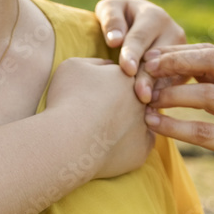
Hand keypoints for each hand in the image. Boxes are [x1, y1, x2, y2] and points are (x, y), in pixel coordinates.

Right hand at [46, 57, 153, 179]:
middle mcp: (142, 99)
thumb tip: (109, 66)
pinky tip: (106, 145)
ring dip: (123, 124)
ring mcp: (145, 125)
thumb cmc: (68, 99)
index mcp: (126, 76)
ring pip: (138, 121)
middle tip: (96, 112)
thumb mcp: (74, 66)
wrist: (69, 138)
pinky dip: (124, 145)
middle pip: (134, 98)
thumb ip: (97, 63)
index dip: (108, 84)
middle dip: (119, 104)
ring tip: (98, 130)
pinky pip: (138, 144)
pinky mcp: (142, 150)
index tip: (94, 93)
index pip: (124, 76)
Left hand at [95, 0, 186, 103]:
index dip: (133, 53)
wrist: (136, 23)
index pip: (141, 37)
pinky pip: (174, 85)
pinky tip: (153, 111)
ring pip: (170, 74)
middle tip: (140, 95)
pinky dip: (164, 98)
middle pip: (159, 59)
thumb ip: (111, 20)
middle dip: (148, 77)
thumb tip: (115, 40)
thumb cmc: (117, 17)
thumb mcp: (110, 9)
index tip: (126, 69)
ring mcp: (182, 53)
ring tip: (146, 107)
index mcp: (154, 16)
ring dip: (158, 91)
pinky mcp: (184, 70)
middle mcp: (173, 32)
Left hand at [142, 43, 213, 199]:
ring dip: (171, 95)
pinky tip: (154, 124)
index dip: (179, 52)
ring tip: (146, 99)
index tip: (151, 57)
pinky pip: (205, 133)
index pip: (212, 52)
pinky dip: (175, 127)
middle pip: (213, 61)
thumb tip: (181, 64)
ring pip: (207, 95)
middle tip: (145, 68)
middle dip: (175, 61)